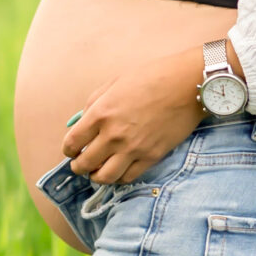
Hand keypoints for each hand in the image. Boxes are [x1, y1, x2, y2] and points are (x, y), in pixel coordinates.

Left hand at [63, 44, 212, 185]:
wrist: (186, 84)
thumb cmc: (150, 77)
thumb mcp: (114, 83)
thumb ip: (94, 104)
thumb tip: (82, 123)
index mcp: (100, 114)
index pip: (72, 142)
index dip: (68, 150)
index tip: (71, 151)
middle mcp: (114, 135)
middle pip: (85, 164)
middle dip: (79, 167)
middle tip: (80, 165)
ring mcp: (133, 148)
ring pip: (105, 177)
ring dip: (96, 177)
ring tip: (97, 172)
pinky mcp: (152, 157)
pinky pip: (129, 177)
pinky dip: (119, 177)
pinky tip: (119, 170)